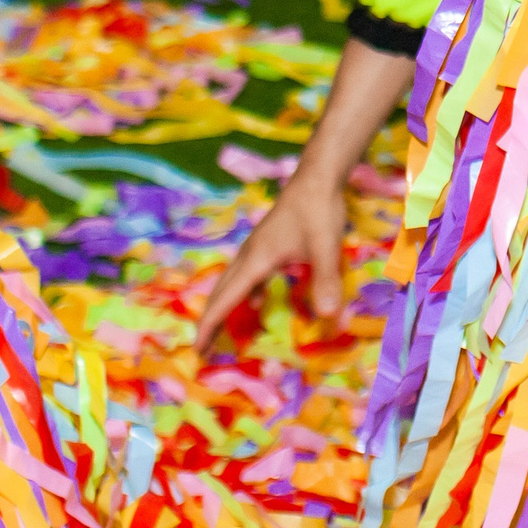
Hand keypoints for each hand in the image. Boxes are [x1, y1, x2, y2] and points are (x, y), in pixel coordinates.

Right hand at [191, 171, 348, 350]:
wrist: (317, 177)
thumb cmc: (318, 209)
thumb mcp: (325, 247)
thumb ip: (325, 281)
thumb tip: (328, 317)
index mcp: (256, 259)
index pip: (226, 299)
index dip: (210, 326)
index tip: (198, 351)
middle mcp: (250, 255)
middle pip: (221, 292)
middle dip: (210, 322)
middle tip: (202, 350)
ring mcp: (257, 248)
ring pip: (233, 283)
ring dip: (225, 307)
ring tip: (221, 331)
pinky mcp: (268, 244)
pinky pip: (249, 275)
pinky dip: (247, 293)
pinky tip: (257, 302)